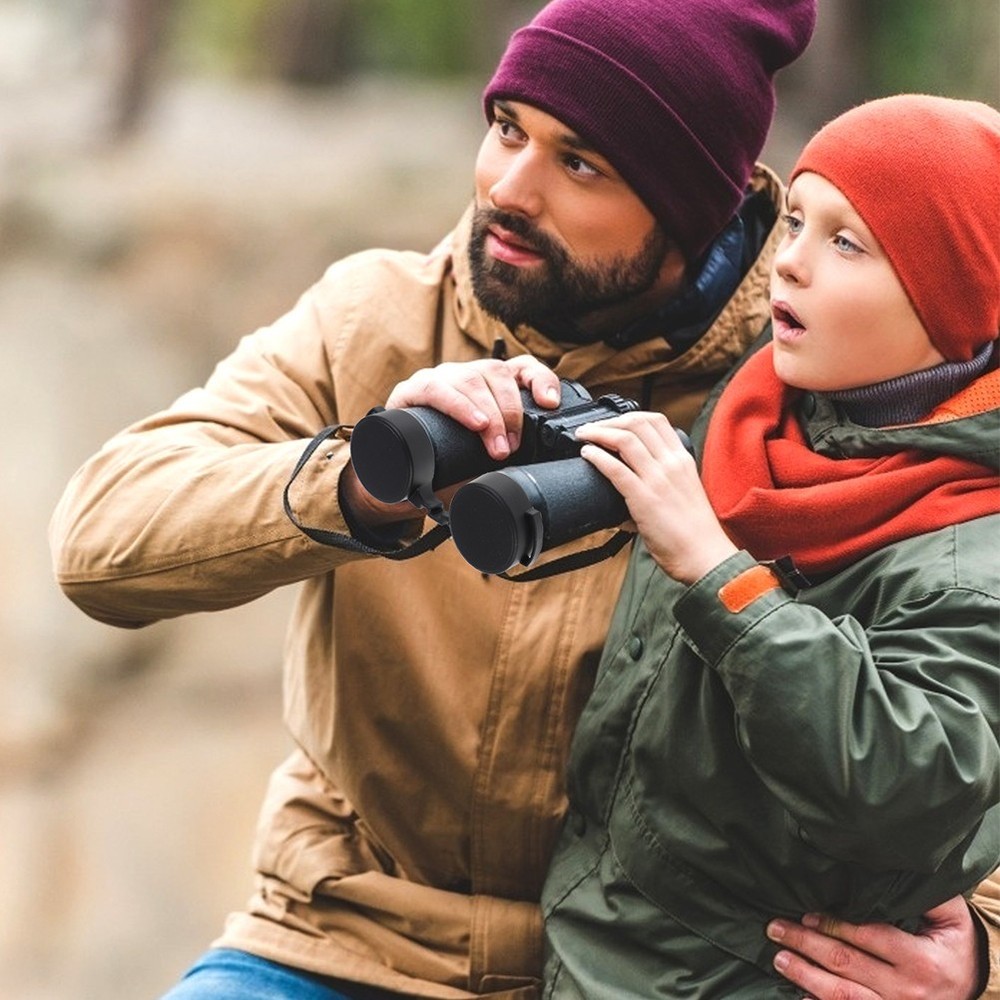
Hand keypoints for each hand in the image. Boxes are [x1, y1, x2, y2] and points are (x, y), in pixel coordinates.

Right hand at [385, 356, 559, 459]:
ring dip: (490, 414)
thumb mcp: (485, 462)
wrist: (399, 476)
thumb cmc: (446, 466)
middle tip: (512, 447)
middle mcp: (465, 376)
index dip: (539, 379)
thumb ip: (509, 460)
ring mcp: (438, 379)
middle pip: (497, 372)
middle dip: (511, 411)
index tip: (550, 403)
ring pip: (471, 378)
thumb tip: (538, 471)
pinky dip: (460, 405)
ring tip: (496, 447)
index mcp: (488, 386)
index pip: (521, 368)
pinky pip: (436, 388)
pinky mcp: (411, 391)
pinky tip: (475, 422)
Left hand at [575, 411, 735, 583]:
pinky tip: (587, 454)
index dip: (629, 416)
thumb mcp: (684, 493)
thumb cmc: (694, 532)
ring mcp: (658, 479)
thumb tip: (628, 494)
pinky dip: (597, 456)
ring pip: (625, 439)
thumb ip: (660, 485)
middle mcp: (671, 464)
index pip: (656, 421)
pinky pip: (616, 468)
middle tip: (592, 429)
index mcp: (683, 460)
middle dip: (609, 421)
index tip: (612, 423)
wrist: (704, 556)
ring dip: (598, 433)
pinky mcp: (644, 498)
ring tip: (583, 436)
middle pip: (637, 423)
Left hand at [767, 895, 979, 999]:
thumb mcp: (951, 919)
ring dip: (806, 976)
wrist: (973, 990)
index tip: (806, 914)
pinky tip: (799, 993)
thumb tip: (895, 865)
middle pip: (846, 965)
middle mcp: (905, 992)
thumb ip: (927, 895)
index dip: (834, 925)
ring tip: (779, 959)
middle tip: (775, 928)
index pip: (868, 938)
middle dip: (806, 944)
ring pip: (842, 996)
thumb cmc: (954, 948)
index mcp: (920, 961)